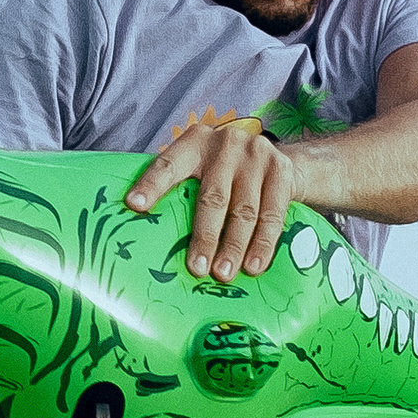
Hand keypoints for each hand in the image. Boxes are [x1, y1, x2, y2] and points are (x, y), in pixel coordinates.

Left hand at [124, 107, 293, 281]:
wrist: (283, 160)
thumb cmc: (227, 174)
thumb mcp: (202, 169)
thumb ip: (180, 190)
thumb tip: (147, 235)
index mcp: (195, 143)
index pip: (169, 164)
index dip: (152, 185)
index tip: (134, 205)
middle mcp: (226, 144)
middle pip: (212, 197)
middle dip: (204, 236)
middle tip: (197, 268)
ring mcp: (257, 156)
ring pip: (244, 210)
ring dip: (234, 246)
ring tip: (223, 274)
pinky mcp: (281, 172)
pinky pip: (272, 215)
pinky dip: (263, 244)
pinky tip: (254, 265)